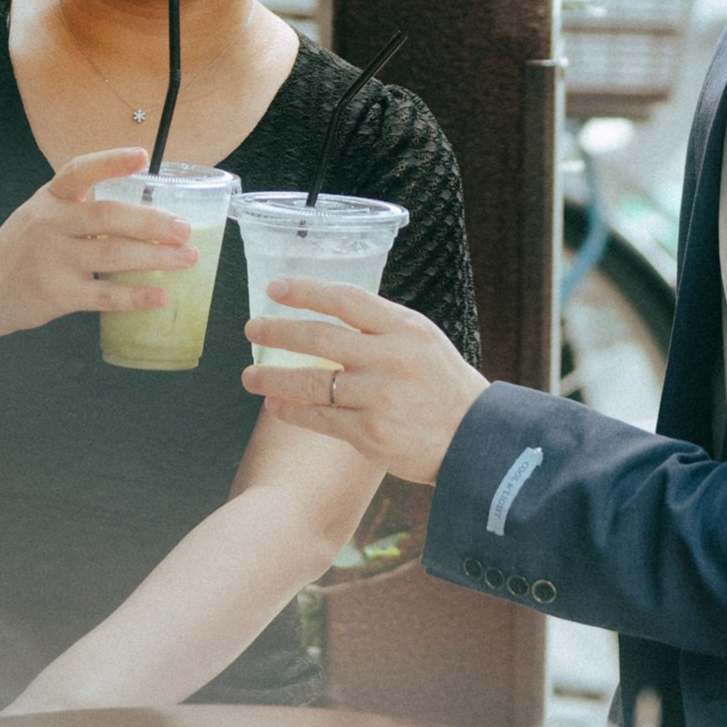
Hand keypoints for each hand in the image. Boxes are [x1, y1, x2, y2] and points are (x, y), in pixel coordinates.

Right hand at [0, 149, 195, 337]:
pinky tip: (162, 295)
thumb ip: (78, 210)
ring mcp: (52, 260)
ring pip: (114, 255)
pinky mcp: (58, 294)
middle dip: (153, 222)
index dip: (112, 162)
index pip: (80, 171)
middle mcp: (49, 225)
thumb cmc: (20, 251)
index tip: (144, 156)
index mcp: (48, 199)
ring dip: (157, 257)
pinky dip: (137, 296)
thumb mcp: (38, 217)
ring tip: (188, 258)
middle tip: (185, 229)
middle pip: (109, 217)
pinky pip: (106, 295)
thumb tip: (141, 212)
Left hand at [242, 278, 488, 483]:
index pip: (347, 300)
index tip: (276, 288)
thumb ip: (382, 327)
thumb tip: (330, 315)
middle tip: (252, 328)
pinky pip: (321, 418)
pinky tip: (276, 406)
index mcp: (405, 329)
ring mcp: (379, 397)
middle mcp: (391, 359)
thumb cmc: (446, 386)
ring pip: (313, 382)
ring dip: (274, 378)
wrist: (476, 439)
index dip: (307, 290)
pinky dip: (293, 411)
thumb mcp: (424, 341)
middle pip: (320, 338)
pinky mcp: (371, 434)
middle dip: (278, 331)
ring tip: (250, 377)